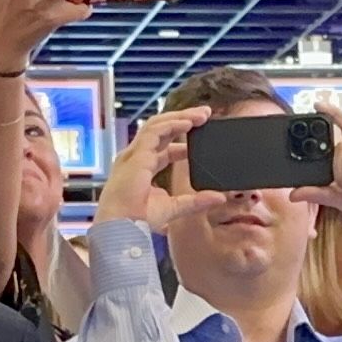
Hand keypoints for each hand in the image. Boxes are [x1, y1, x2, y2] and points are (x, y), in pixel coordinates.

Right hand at [96, 105, 229, 232]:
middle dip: (183, 120)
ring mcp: (134, 154)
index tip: (202, 137)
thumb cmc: (139, 221)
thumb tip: (219, 197)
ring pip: (157, 125)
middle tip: (205, 115)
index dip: (183, 142)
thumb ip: (197, 201)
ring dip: (180, 117)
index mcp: (143, 169)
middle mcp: (137, 158)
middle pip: (161, 130)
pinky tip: (188, 123)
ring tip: (201, 114)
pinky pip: (155, 131)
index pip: (164, 148)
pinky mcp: (136, 155)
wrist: (123, 227)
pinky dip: (172, 124)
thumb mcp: (176, 208)